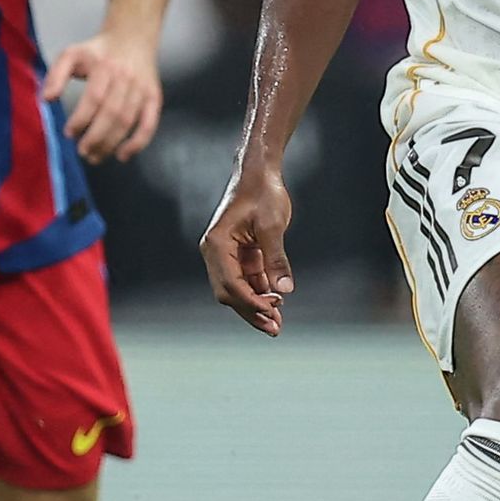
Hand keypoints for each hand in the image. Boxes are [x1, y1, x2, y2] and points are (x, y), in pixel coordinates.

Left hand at [42, 28, 162, 161]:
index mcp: (105, 67)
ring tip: (95, 157)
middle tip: (82, 152)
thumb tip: (47, 99)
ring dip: (111, 143)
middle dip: (96, 137)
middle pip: (112, 113)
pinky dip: (138, 143)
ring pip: (128, 122)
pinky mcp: (154, 97)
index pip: (94, 98)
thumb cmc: (97, 50)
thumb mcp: (71, 54)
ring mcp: (142, 89)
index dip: (81, 119)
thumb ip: (56, 75)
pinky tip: (123, 155)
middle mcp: (127, 78)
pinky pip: (149, 124)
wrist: (132, 37)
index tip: (69, 133)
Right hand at [202, 165, 294, 334]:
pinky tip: (276, 304)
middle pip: (230, 292)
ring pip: (239, 288)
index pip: (230, 283)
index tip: (273, 310)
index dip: (251, 301)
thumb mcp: (272, 225)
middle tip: (274, 329)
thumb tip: (284, 290)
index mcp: (216, 244)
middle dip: (251, 311)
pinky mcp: (239, 253)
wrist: (260, 172)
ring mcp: (226, 254)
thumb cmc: (263, 192)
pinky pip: (247, 279)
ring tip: (277, 324)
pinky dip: (260, 292)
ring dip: (257, 305)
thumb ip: (276, 258)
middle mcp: (216, 252)